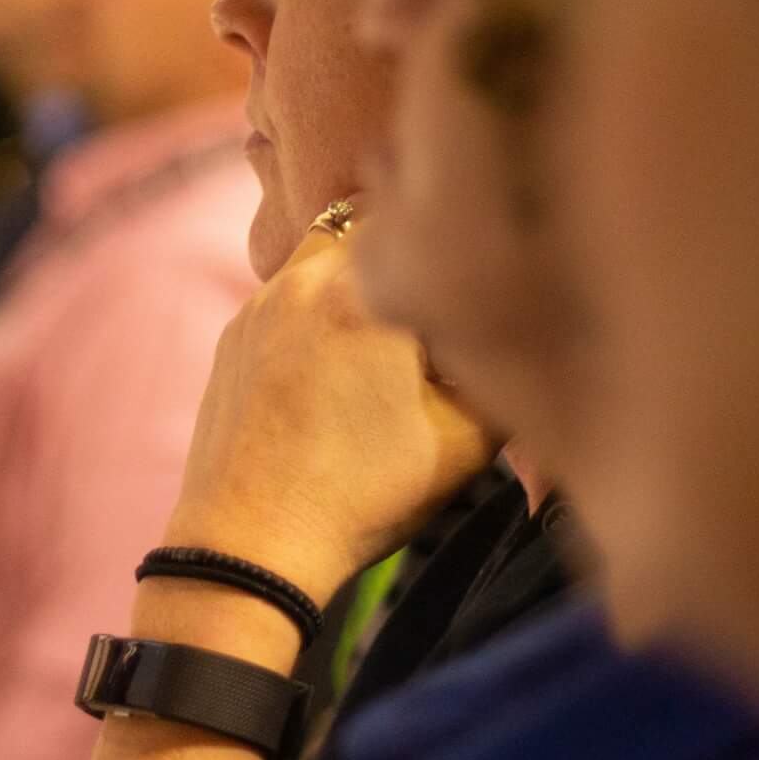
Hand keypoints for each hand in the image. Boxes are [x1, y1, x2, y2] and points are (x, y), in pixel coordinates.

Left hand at [161, 213, 498, 605]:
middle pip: (365, 227)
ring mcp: (258, 306)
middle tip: (431, 310)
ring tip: (384, 345)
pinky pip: (284, 299)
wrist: (251, 543)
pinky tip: (334, 373)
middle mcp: (301, 279)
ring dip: (354, 281)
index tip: (471, 275)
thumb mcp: (468, 437)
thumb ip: (504, 368)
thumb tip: (527, 329)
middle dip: (401, 256)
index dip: (450, 241)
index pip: (417, 216)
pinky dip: (315, 314)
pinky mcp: (231, 338)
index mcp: (361, 289)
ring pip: (319, 259)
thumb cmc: (364, 493)